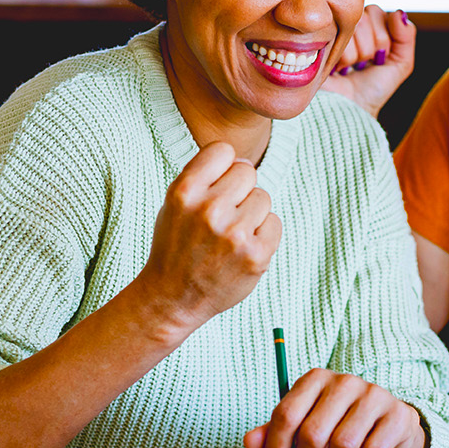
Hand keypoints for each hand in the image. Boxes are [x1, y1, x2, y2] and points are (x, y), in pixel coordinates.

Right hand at [130, 142, 281, 335]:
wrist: (173, 297)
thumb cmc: (176, 245)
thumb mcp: (174, 202)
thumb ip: (204, 176)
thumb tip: (244, 163)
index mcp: (184, 191)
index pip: (223, 150)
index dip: (222, 167)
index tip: (215, 186)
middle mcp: (209, 210)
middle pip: (247, 171)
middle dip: (238, 190)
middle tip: (222, 216)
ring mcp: (234, 234)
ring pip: (263, 197)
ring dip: (251, 213)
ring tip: (230, 234)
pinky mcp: (256, 255)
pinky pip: (275, 223)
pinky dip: (263, 234)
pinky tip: (242, 248)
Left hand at [243, 369, 425, 447]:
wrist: (388, 422)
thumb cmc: (339, 421)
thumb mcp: (305, 421)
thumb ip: (276, 431)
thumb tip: (250, 442)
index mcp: (315, 379)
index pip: (286, 414)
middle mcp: (344, 382)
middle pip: (313, 432)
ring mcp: (373, 397)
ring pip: (343, 445)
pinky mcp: (395, 417)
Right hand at [321, 6, 415, 118]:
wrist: (349, 110)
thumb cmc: (371, 89)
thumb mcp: (400, 63)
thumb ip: (406, 36)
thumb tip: (399, 13)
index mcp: (366, 24)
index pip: (377, 12)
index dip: (381, 37)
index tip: (377, 57)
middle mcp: (345, 24)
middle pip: (364, 18)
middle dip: (369, 48)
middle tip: (361, 64)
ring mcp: (328, 31)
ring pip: (351, 29)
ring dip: (354, 56)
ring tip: (348, 68)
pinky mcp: (315, 41)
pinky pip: (337, 39)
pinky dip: (341, 59)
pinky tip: (336, 68)